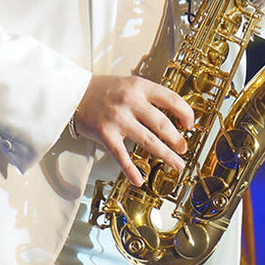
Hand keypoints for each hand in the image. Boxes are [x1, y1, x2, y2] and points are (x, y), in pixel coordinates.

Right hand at [73, 75, 194, 185]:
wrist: (73, 93)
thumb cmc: (105, 90)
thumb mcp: (130, 84)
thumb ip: (149, 97)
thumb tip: (174, 117)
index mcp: (140, 87)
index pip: (172, 99)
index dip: (186, 113)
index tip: (191, 125)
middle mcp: (131, 101)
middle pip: (163, 124)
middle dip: (178, 139)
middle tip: (184, 148)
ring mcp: (118, 118)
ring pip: (148, 141)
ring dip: (166, 155)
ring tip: (177, 164)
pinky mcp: (105, 134)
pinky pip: (121, 155)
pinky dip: (131, 169)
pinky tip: (139, 180)